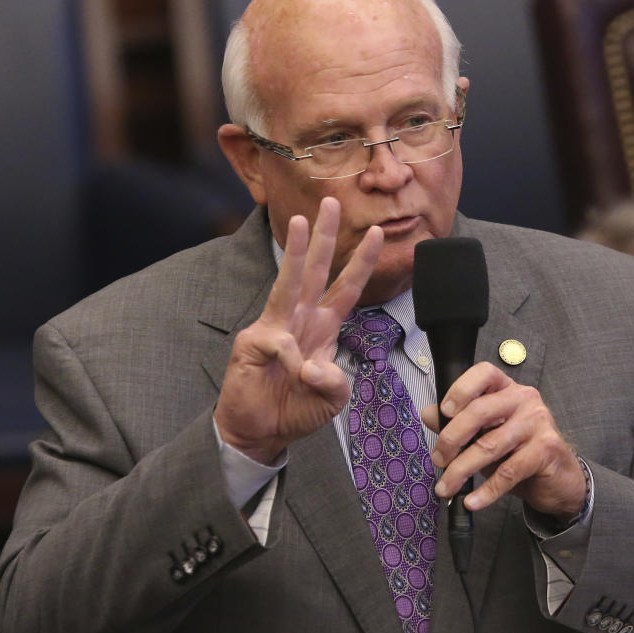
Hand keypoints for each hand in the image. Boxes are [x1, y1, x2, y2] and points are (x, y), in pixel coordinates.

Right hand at [214, 197, 383, 463]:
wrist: (260, 431)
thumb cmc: (295, 409)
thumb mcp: (331, 399)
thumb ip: (335, 383)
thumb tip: (316, 367)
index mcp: (323, 326)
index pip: (347, 288)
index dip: (362, 261)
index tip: (379, 232)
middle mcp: (300, 319)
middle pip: (316, 270)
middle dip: (326, 235)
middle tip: (332, 201)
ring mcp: (275, 327)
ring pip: (288, 282)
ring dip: (297, 250)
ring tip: (301, 220)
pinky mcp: (253, 343)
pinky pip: (278, 341)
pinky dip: (290, 358)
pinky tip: (291, 374)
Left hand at [422, 362, 585, 520]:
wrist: (558, 478)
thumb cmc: (518, 450)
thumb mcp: (485, 434)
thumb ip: (457, 422)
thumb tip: (428, 414)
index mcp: (506, 389)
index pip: (484, 373)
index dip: (461, 389)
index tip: (444, 411)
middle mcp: (524, 399)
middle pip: (480, 411)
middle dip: (452, 438)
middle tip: (438, 459)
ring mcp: (537, 423)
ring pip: (490, 445)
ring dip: (461, 470)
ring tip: (446, 487)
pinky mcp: (546, 449)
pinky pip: (508, 472)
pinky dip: (486, 490)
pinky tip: (472, 501)